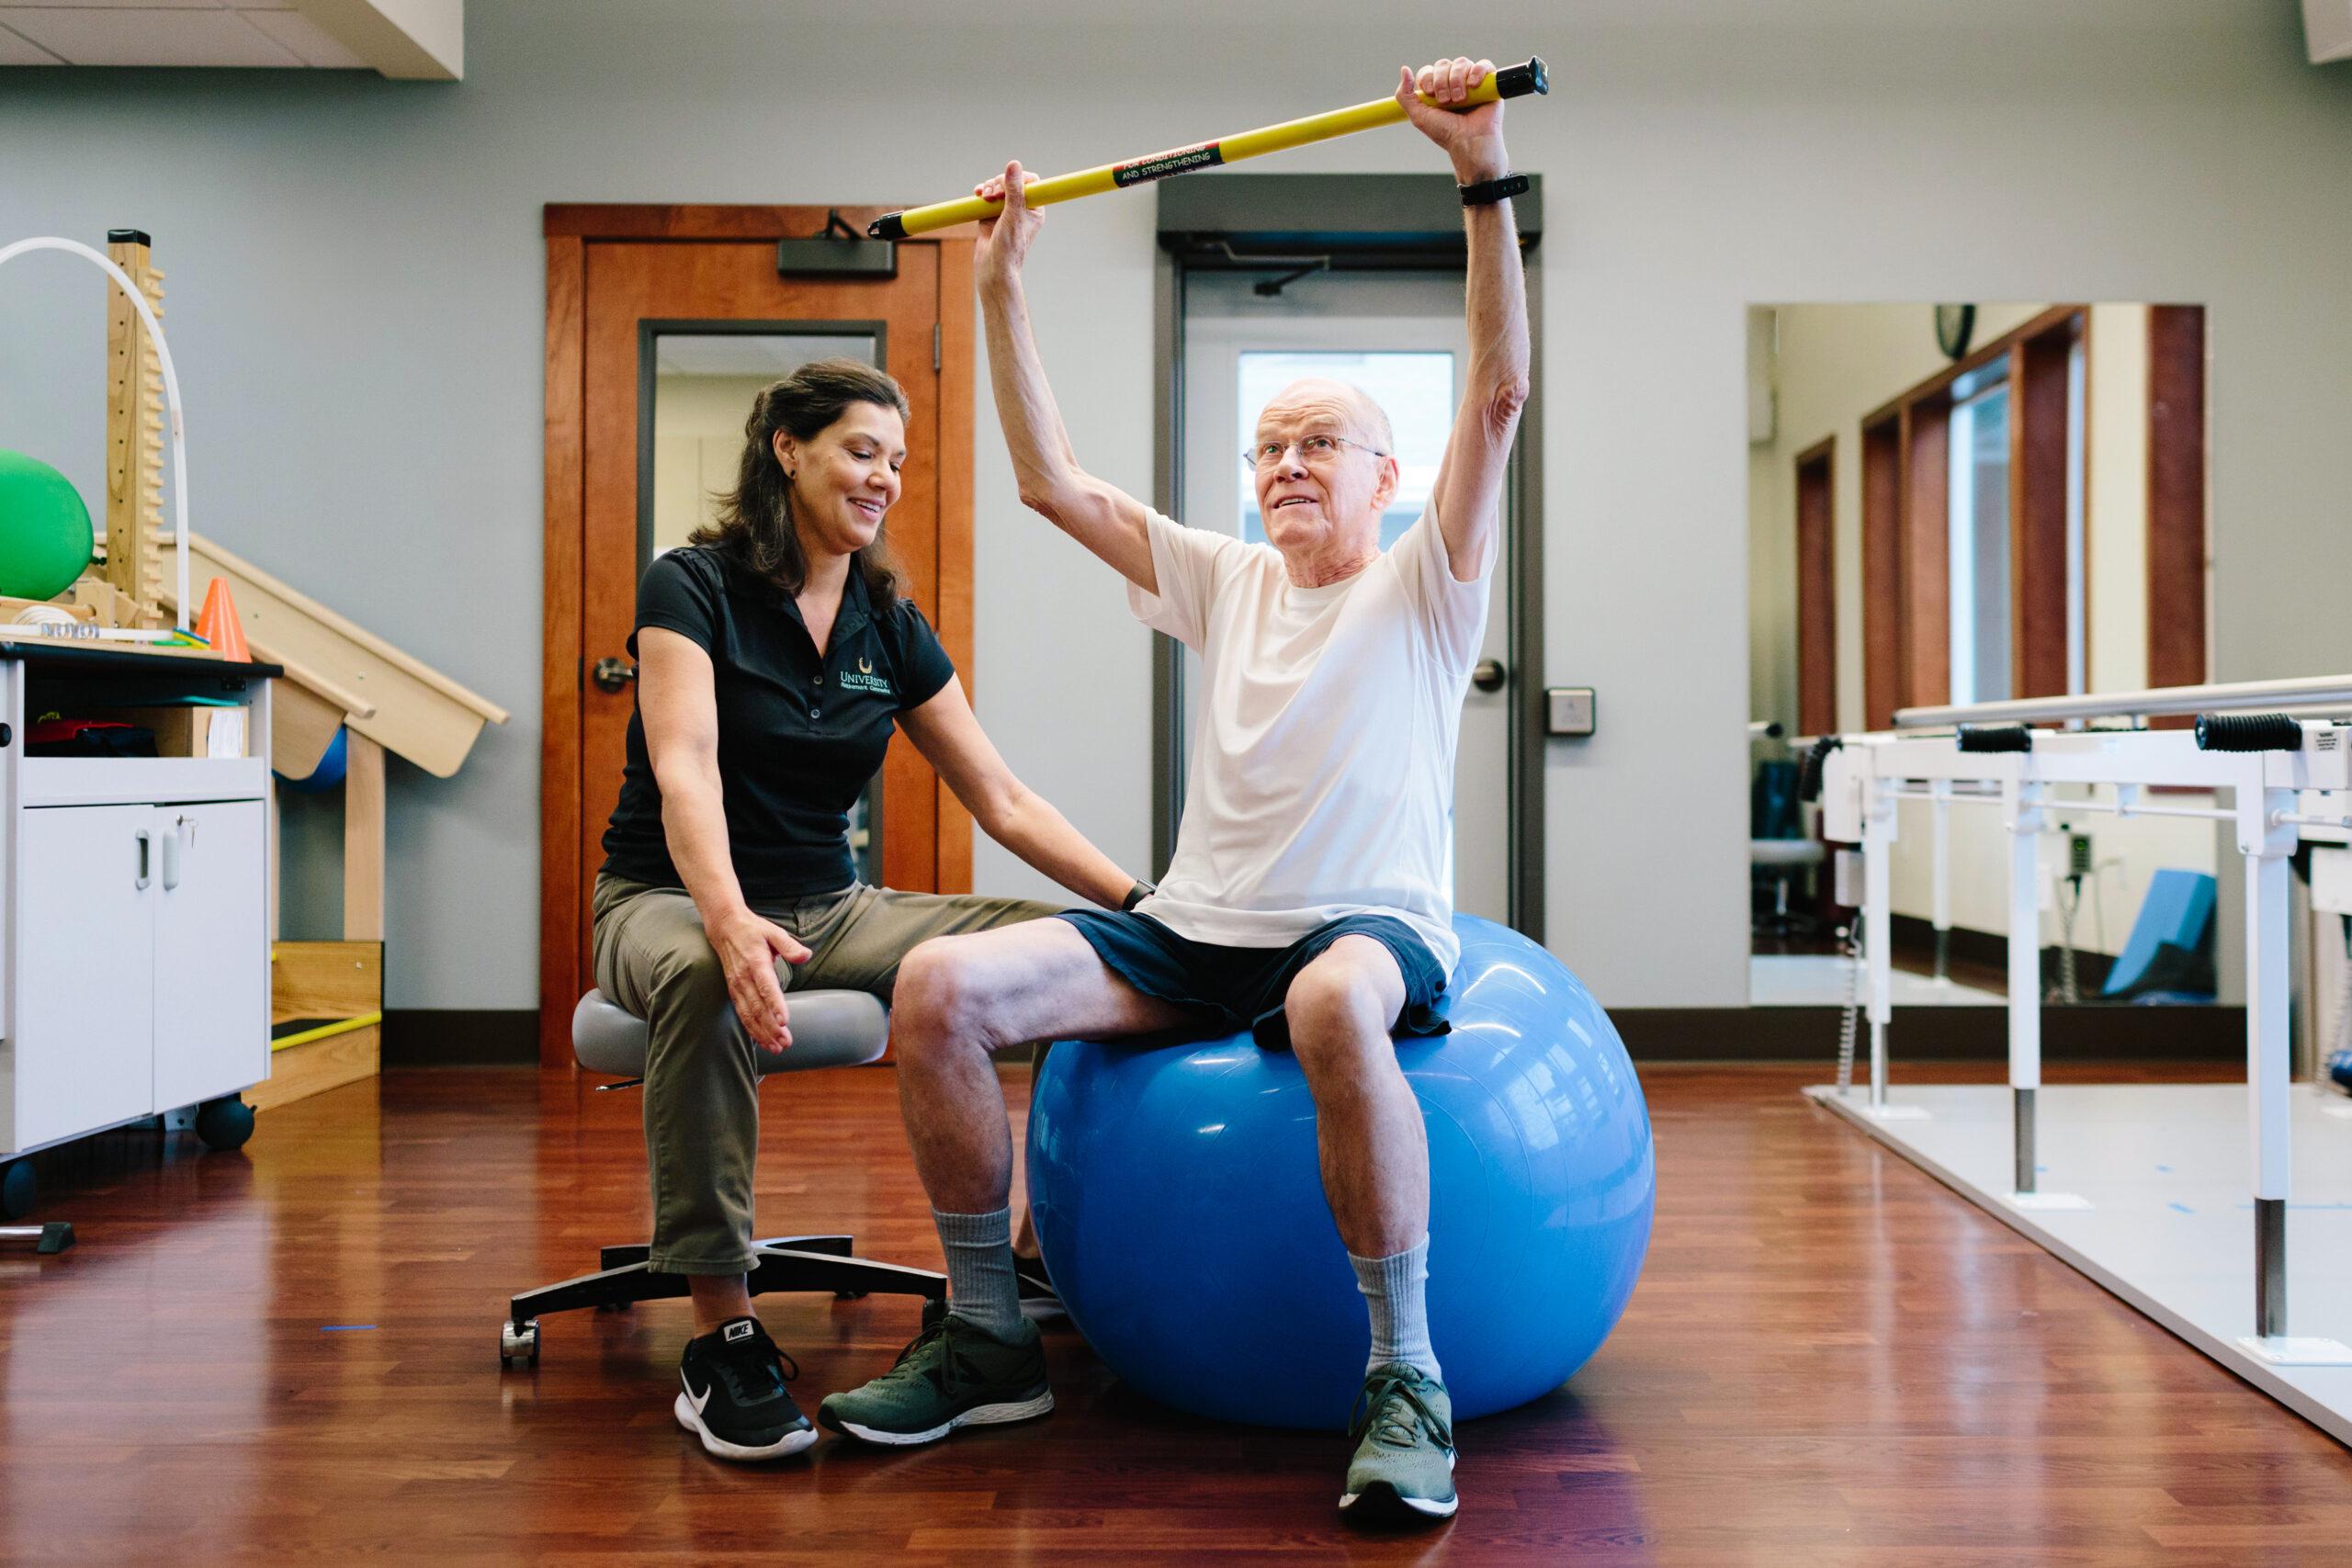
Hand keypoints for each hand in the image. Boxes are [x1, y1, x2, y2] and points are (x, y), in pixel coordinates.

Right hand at [709, 910, 810, 1054]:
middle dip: (771, 1028)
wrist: (725, 927)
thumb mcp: (774, 932)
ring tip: (776, 1048)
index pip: (767, 987)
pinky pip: (742, 1014)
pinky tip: (762, 1041)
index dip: (775, 1005)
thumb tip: (806, 955)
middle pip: (758, 1007)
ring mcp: (737, 986)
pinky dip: (751, 1029)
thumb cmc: (754, 930)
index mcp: (756, 962)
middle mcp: (744, 978)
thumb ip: (790, 946)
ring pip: (748, 1014)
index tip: (784, 1021)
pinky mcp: (734, 991)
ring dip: (762, 1033)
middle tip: (786, 1043)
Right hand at [974, 160, 1044, 287]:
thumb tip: (1014, 164)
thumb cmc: (1009, 247)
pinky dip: (981, 193)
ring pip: (997, 187)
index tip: (1008, 185)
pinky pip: (986, 196)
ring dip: (989, 188)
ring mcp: (1005, 211)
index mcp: (1034, 209)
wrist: (993, 268)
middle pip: (1011, 181)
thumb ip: (1014, 189)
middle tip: (994, 195)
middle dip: (1000, 183)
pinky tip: (977, 195)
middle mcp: (1021, 208)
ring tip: (985, 198)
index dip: (1018, 178)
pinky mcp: (990, 215)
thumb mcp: (1013, 215)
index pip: (1031, 182)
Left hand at [1396, 57, 1508, 181]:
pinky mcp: (1490, 83)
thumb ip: (1405, 95)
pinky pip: (1484, 64)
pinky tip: (1473, 86)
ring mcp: (1471, 81)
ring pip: (1461, 63)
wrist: (1469, 142)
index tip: (1430, 94)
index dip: (1427, 78)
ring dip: (1457, 80)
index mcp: (1437, 89)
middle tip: (1445, 101)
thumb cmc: (1446, 133)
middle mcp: (1454, 83)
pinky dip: (1477, 71)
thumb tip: (1404, 69)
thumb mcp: (1418, 116)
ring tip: (1459, 100)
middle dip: (1441, 81)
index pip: (1428, 70)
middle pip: (1444, 64)